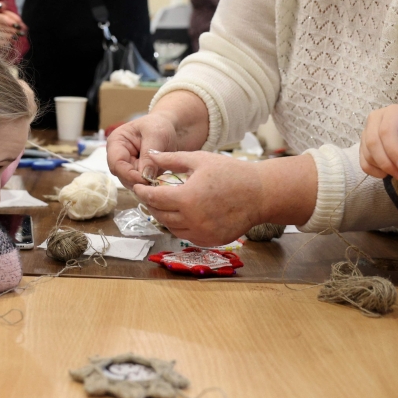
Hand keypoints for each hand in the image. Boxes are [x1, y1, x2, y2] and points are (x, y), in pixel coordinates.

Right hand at [0, 0, 25, 41]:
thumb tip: (3, 6)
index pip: (2, 17)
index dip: (12, 20)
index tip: (19, 22)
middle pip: (5, 28)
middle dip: (15, 29)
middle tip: (22, 30)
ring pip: (3, 37)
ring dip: (11, 36)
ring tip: (17, 35)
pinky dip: (5, 43)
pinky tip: (9, 41)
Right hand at [107, 113, 178, 188]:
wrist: (167, 127)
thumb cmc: (158, 126)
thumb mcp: (156, 136)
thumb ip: (149, 155)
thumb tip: (145, 177)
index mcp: (116, 142)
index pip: (116, 163)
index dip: (129, 174)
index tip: (146, 180)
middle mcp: (117, 156)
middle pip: (122, 175)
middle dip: (138, 181)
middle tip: (155, 183)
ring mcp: (126, 165)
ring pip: (130, 182)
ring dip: (144, 183)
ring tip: (159, 180)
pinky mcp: (135, 173)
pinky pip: (140, 183)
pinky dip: (149, 184)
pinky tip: (159, 180)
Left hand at [132, 150, 263, 246]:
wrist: (261, 194)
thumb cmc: (231, 173)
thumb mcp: (199, 159)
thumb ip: (171, 160)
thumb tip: (150, 156)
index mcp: (187, 198)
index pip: (153, 199)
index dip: (142, 192)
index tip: (137, 187)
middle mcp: (192, 220)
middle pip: (159, 215)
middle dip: (150, 204)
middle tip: (147, 194)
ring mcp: (201, 233)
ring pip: (171, 227)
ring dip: (163, 216)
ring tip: (162, 203)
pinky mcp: (210, 241)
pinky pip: (186, 235)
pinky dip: (179, 225)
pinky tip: (180, 214)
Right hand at [360, 105, 397, 180]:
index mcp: (393, 113)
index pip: (386, 131)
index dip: (393, 151)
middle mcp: (375, 119)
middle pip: (373, 142)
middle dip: (387, 163)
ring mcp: (365, 132)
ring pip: (367, 153)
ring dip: (382, 168)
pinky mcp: (362, 145)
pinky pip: (363, 162)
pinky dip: (374, 171)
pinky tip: (387, 173)